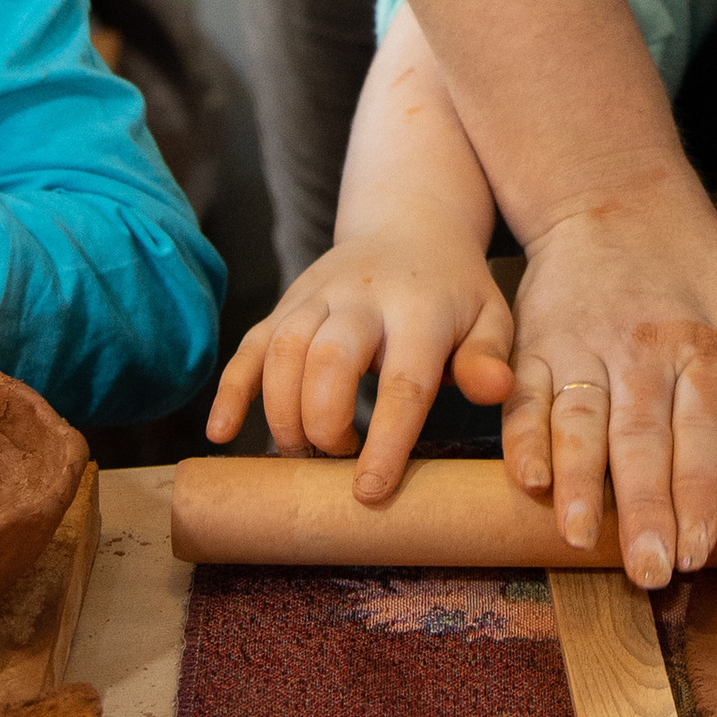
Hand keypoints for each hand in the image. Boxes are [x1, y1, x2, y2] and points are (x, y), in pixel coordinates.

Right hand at [208, 218, 515, 503]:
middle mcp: (364, 296)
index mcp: (422, 307)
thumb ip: (489, 357)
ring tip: (303, 454)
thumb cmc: (455, 291)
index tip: (370, 492)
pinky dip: (231, 389)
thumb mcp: (489, 316)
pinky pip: (249, 344)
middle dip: (325, 424)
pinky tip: (223, 433)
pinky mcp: (286, 303)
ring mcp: (317, 295)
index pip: (404, 379)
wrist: (409, 224)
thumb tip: (494, 391)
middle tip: (338, 462)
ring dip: (283, 413)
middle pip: (329, 360)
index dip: (386, 440)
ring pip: (283, 351)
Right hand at [501, 173, 716, 588]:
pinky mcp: (535, 344)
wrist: (615, 193)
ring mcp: (583, 346)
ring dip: (579, 483)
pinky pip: (525, 396)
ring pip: (580, 422)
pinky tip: (528, 480)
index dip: (699, 494)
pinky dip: (522, 438)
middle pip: (642, 439)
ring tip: (580, 538)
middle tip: (647, 572)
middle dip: (644, 510)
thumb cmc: (704, 263)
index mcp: (707, 348)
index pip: (705, 434)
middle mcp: (644, 352)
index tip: (697, 551)